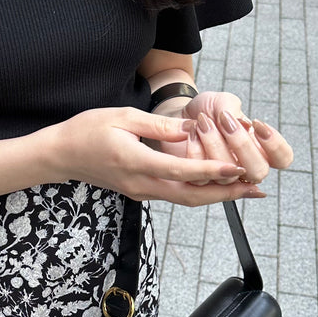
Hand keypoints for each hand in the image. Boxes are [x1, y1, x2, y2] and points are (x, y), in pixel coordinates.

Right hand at [56, 107, 266, 206]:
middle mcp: (141, 184)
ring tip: (245, 190)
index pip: (181, 171)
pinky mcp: (140, 191)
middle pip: (190, 196)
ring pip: (185, 199)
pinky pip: (175, 194)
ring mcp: (140, 191)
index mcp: (136, 162)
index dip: (212, 172)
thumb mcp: (123, 117)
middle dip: (226, 194)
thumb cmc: (88, 129)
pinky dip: (199, 192)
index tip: (238, 169)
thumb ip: (159, 125)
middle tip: (256, 190)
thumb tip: (192, 129)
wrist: (61, 154)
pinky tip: (216, 185)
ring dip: (216, 196)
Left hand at [157, 91, 292, 184]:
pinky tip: (192, 132)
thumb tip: (242, 127)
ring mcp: (223, 178)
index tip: (257, 123)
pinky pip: (202, 176)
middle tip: (226, 122)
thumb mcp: (224, 102)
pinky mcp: (200, 182)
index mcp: (261, 150)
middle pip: (258, 172)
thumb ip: (234, 110)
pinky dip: (196, 150)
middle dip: (242, 145)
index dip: (275, 144)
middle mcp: (246, 167)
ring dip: (215, 144)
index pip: (283, 159)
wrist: (178, 116)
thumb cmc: (207, 111)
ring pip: (228, 176)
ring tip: (203, 122)